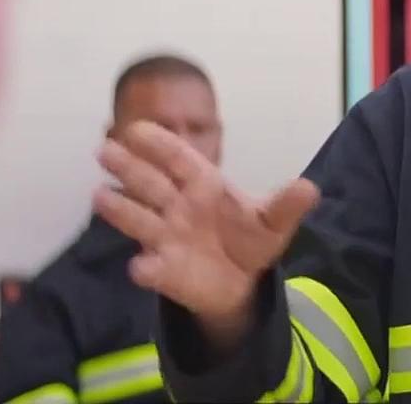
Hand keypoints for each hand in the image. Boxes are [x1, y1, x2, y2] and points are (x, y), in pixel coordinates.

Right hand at [93, 120, 318, 351]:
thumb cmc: (249, 238)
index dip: (159, 143)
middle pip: (149, 183)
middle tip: (103, 149)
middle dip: (128, 167)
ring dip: (120, 209)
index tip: (136, 129)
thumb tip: (310, 188)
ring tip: (99, 197)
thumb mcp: (273, 222)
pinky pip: (151, 268)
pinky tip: (140, 267)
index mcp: (203, 185)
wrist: (241, 282)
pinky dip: (146, 268)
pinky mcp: (165, 271)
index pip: (178, 158)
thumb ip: (286, 206)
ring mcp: (167, 237)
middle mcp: (177, 206)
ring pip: (139, 220)